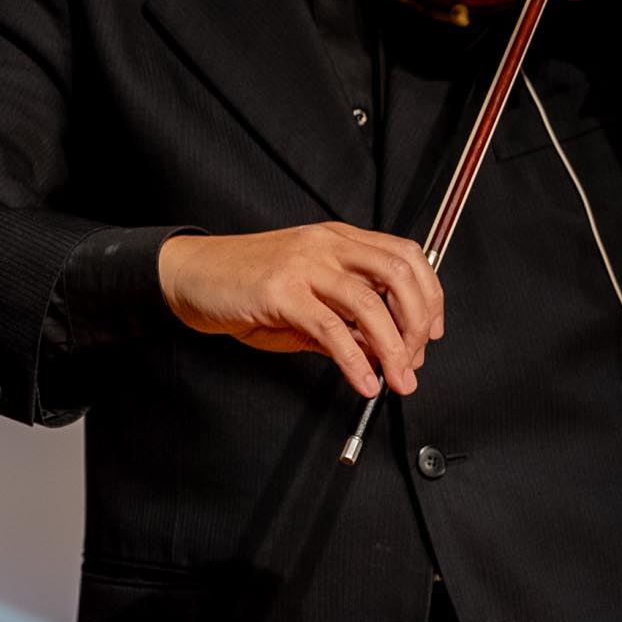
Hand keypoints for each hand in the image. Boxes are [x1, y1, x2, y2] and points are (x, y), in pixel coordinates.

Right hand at [156, 225, 443, 399]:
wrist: (190, 277)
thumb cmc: (244, 287)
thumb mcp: (303, 300)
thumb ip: (343, 322)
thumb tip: (380, 354)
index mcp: (338, 240)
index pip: (405, 257)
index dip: (429, 296)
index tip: (431, 333)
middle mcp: (327, 245)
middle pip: (399, 275)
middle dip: (418, 324)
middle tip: (414, 362)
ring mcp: (305, 265)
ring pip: (371, 303)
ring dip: (393, 349)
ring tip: (397, 381)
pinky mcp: (281, 291)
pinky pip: (331, 329)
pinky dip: (355, 361)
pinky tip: (363, 381)